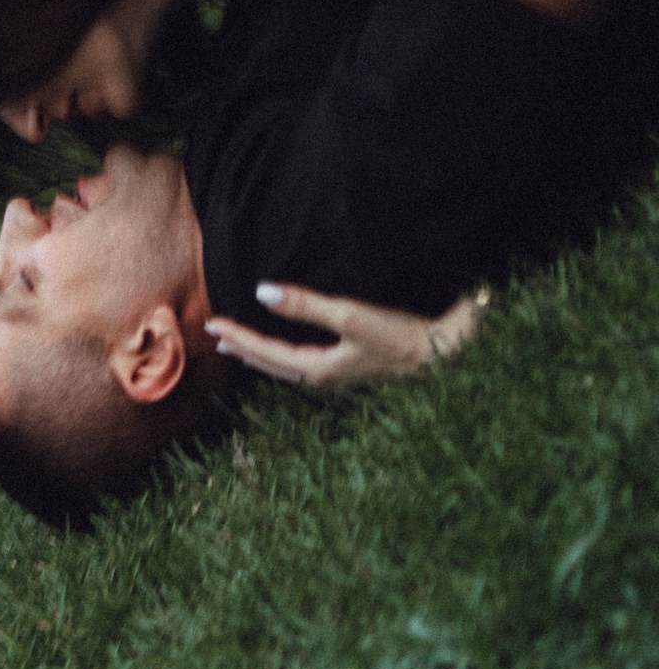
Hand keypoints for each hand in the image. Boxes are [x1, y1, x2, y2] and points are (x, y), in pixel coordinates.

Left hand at [204, 282, 486, 389]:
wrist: (456, 355)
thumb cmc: (406, 336)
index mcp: (323, 369)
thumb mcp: (353, 317)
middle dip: (246, 351)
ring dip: (267, 355)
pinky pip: (313, 362)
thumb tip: (261, 292)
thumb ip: (307, 306)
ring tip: (246, 345)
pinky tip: (299, 345)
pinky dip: (292, 354)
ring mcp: (348, 373)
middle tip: (218, 338)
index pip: (268, 354)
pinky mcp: (363, 364)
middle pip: (276, 366)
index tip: (213, 326)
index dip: (240, 339)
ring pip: (293, 367)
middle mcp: (332, 376)